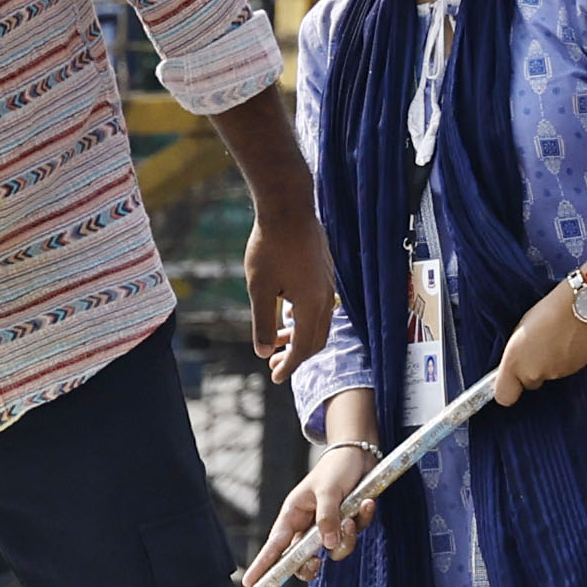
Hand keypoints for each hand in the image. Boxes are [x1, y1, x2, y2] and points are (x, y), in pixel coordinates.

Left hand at [241, 201, 338, 378]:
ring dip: (299, 335)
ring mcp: (328, 283)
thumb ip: (262, 323)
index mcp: (312, 305)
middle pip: (317, 338)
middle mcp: (326, 297)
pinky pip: (319, 305)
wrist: (288, 209)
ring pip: (319, 321)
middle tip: (274, 364)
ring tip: (276, 341)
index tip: (275, 378)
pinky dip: (304, 319)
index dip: (290, 366)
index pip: (304, 347)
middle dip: (296, 355)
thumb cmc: (270, 247)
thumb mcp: (259, 289)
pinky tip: (286, 314)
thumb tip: (263, 352)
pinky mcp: (324, 272)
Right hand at [274, 437, 379, 567]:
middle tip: (317, 561)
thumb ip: (327, 518)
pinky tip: (366, 504)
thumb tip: (327, 545)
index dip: (262, 565)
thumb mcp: (329, 490)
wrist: (360, 455)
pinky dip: (363, 521)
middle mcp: (307, 525)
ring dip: (347, 538)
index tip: (250, 583)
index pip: (274, 546)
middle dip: (311, 564)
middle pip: (302, 559)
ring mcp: (328, 527)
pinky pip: (354, 536)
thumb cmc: (336, 469)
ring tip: (352, 516)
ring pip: (334, 550)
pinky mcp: (347, 525)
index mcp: (293, 515)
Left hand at [493, 278, 586, 399]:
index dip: (508, 388)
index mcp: (514, 364)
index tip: (510, 379)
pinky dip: (568, 359)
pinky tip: (569, 342)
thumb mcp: (518, 333)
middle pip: (530, 383)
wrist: (580, 306)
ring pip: (550, 376)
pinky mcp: (578, 370)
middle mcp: (534, 374)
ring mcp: (557, 374)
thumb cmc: (546, 313)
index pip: (505, 397)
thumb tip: (514, 367)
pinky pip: (568, 369)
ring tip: (555, 340)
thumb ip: (514, 357)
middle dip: (532, 371)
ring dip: (551, 364)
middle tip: (537, 349)